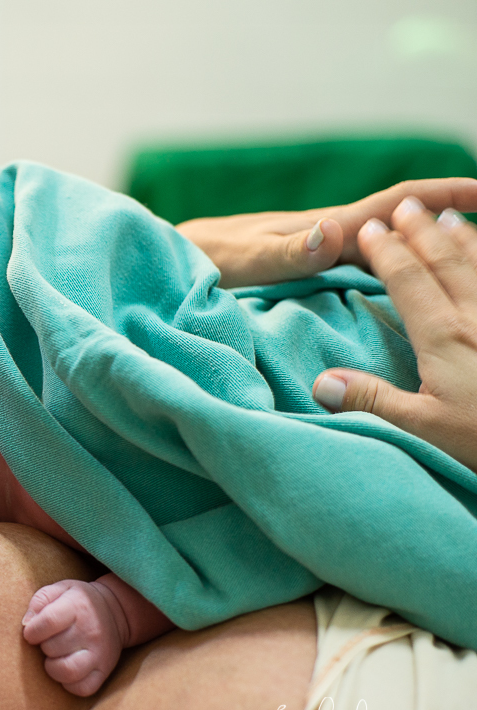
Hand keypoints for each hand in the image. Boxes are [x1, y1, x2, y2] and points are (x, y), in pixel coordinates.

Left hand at [21, 579, 127, 695]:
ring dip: (53, 667)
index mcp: (77, 606)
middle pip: (53, 647)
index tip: (31, 633)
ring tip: (54, 658)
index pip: (49, 621)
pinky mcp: (104, 671)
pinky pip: (82, 688)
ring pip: (68, 672)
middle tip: (47, 642)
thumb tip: (26, 624)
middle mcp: (90, 631)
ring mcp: (99, 653)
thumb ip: (39, 600)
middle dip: (43, 646)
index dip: (32, 631)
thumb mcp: (60, 589)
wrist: (116, 611)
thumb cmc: (79, 601)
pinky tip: (66, 670)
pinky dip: (69, 684)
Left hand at [176, 178, 476, 287]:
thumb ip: (284, 252)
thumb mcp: (239, 260)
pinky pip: (354, 268)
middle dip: (443, 226)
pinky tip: (399, 288)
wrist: (159, 263)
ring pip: (378, 248)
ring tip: (458, 267)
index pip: (390, 206)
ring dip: (418, 251)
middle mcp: (320, 237)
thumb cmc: (193, 261)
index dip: (439, 198)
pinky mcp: (297, 270)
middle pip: (395, 227)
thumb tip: (337, 233)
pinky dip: (386, 271)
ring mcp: (310, 253)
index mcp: (316, 230)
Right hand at [312, 198, 476, 472]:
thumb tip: (320, 382)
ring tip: (447, 218)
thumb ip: (373, 400)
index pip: (409, 281)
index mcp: (445, 338)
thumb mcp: (426, 430)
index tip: (369, 230)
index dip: (386, 252)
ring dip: (463, 239)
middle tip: (404, 206)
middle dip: (422, 232)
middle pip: (446, 262)